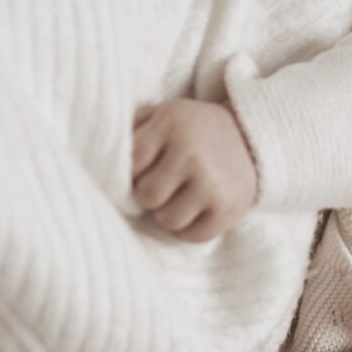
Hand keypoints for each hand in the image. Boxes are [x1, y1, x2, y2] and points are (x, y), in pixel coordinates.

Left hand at [132, 99, 257, 241]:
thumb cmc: (195, 130)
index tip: (148, 167)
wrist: (253, 138)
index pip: (130, 165)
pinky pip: (192, 236)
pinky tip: (198, 209)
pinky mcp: (228, 209)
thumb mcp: (165, 115)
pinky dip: (191, 228)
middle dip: (152, 194)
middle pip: (146, 197)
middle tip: (166, 185)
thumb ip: (133, 130)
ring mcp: (211, 183)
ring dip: (170, 213)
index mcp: (171, 123)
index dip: (135, 172)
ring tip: (182, 197)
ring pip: (167, 220)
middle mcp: (191, 152)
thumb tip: (99, 160)